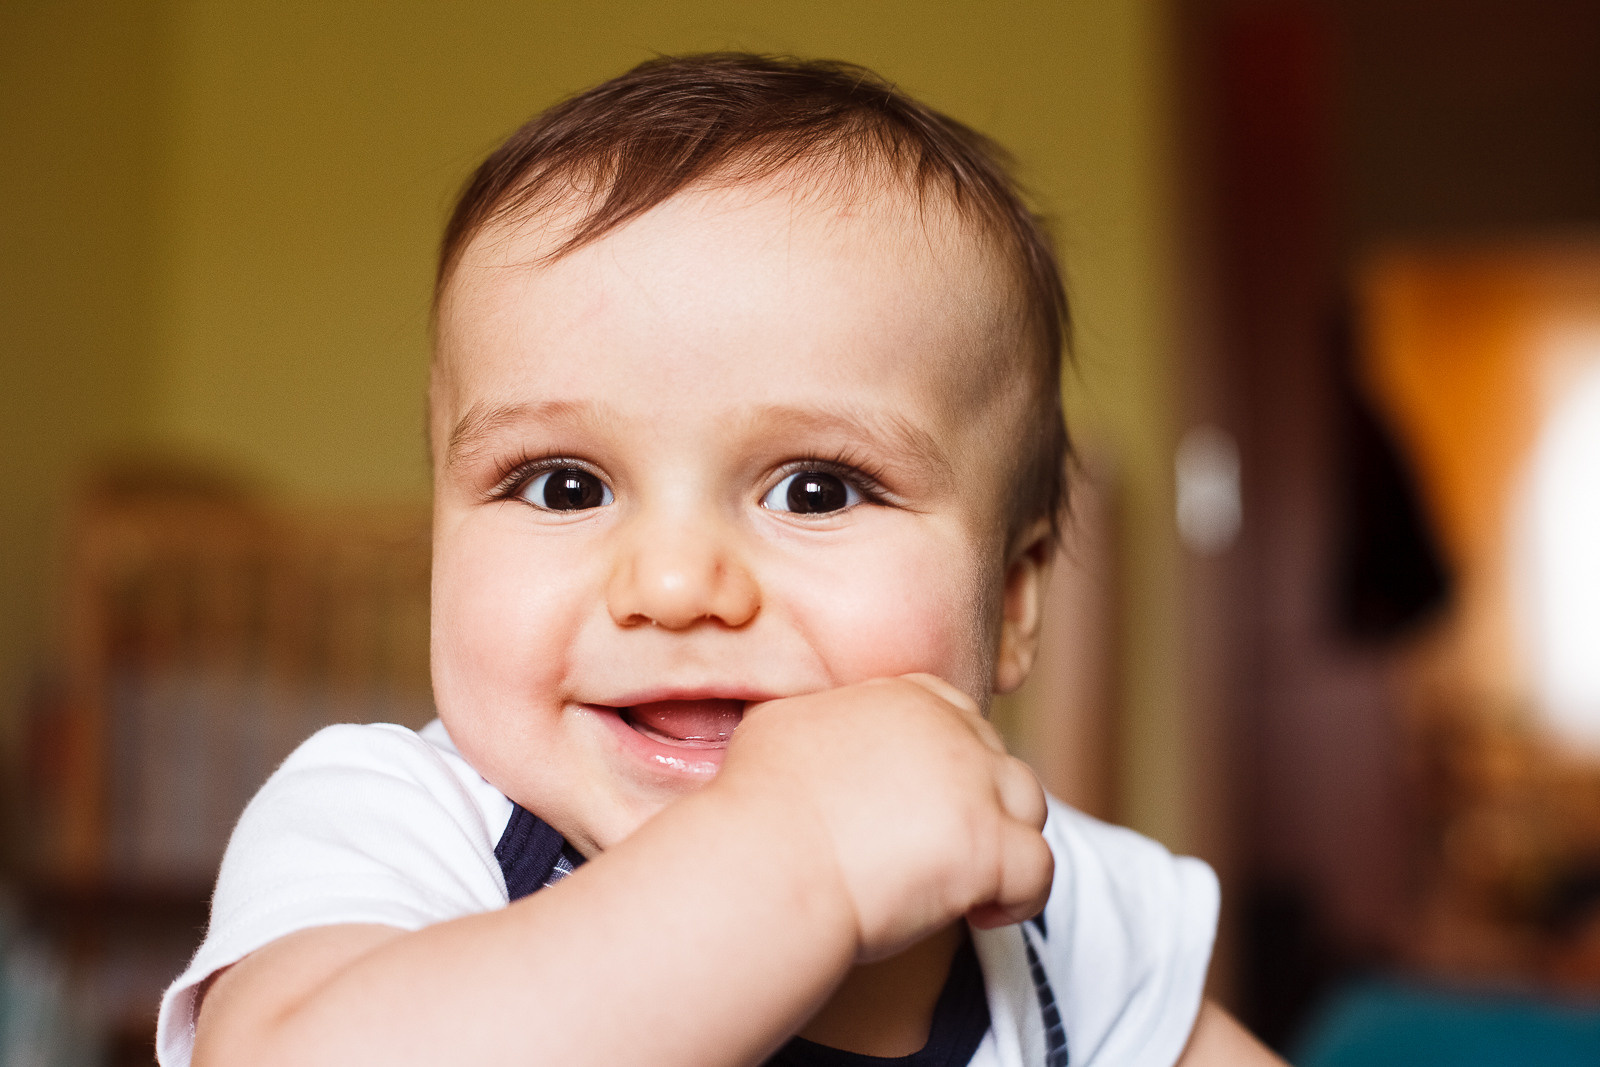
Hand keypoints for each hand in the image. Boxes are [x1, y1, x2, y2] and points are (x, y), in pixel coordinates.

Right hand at [708, 674, 1052, 961]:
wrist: (770, 859)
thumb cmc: (759, 804)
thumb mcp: (780, 725)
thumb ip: (817, 717)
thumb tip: (811, 725)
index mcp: (904, 698)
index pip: (952, 713)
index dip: (947, 758)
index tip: (922, 802)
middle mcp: (950, 732)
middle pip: (993, 757)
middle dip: (977, 800)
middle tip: (939, 848)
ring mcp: (976, 787)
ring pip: (1028, 803)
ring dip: (1007, 837)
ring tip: (972, 880)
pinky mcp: (993, 847)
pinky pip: (1039, 870)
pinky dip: (1021, 896)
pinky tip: (981, 916)